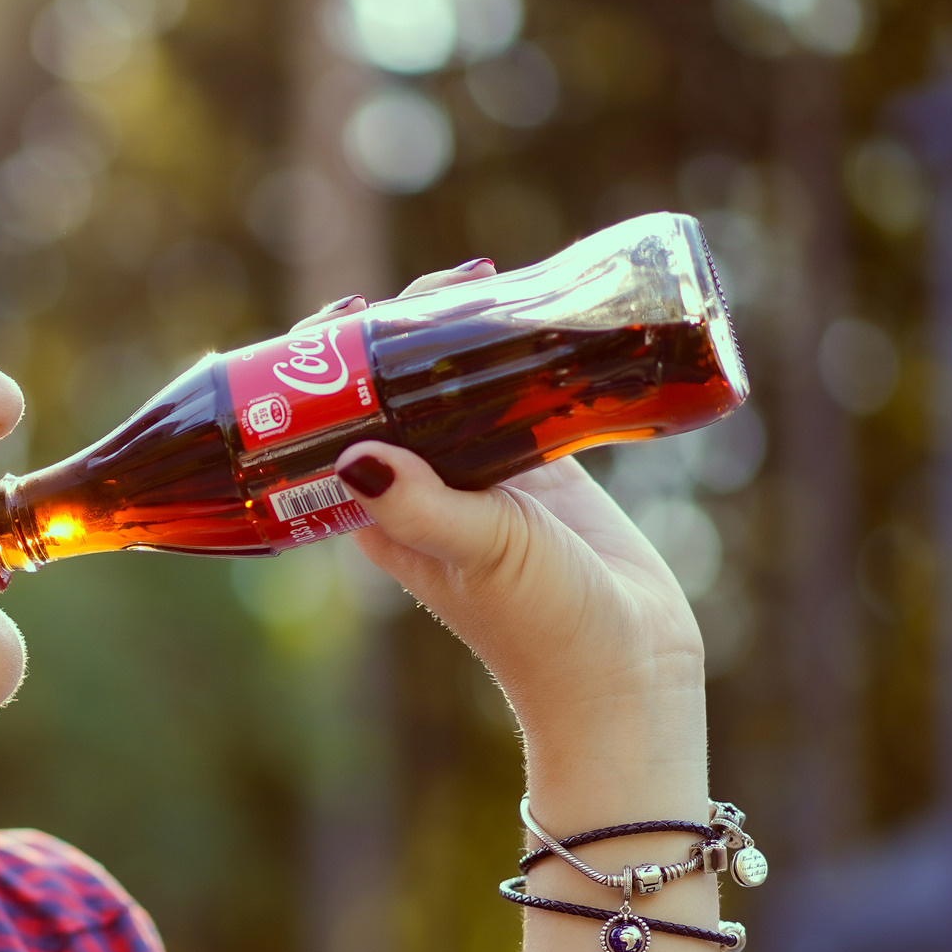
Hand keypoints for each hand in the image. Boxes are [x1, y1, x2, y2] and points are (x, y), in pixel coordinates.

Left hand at [304, 268, 708, 782]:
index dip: (321, 370)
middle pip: (389, 392)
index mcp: (380, 510)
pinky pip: (516, 394)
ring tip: (480, 281)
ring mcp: (482, 475)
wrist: (630, 670)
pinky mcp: (541, 469)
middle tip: (428, 290)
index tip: (338, 317)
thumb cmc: (541, 628)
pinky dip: (517, 353)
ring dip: (457, 334)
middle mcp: (421, 488)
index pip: (328, 426)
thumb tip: (354, 456)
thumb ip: (419, 506)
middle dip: (396, 334)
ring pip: (452, 385)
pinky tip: (531, 308)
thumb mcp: (473, 554)